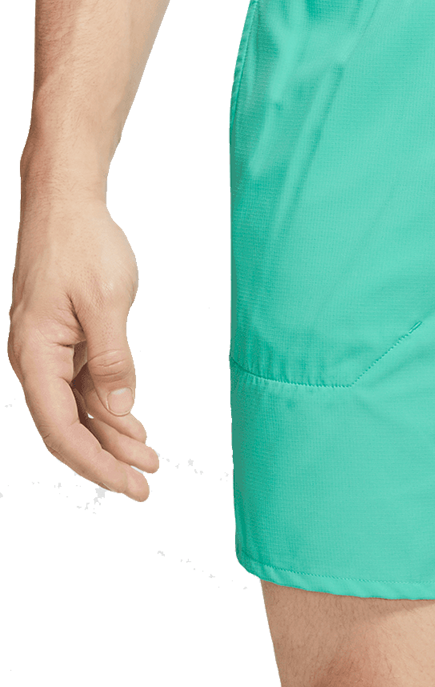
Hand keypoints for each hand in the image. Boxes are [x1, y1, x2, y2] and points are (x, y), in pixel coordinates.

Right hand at [8, 195, 159, 500]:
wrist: (62, 204)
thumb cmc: (79, 243)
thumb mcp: (103, 302)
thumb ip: (110, 359)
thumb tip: (118, 408)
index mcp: (35, 353)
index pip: (61, 427)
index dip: (94, 461)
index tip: (125, 482)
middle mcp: (35, 358)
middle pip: (69, 425)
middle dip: (107, 457)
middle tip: (145, 482)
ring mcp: (48, 351)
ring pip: (78, 408)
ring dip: (111, 436)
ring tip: (146, 461)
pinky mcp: (63, 341)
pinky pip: (83, 386)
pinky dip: (108, 408)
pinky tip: (131, 427)